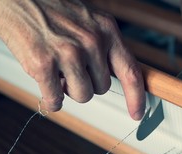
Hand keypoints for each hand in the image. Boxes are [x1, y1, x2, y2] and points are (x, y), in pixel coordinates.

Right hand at [0, 0, 144, 119]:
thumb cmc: (54, 11)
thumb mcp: (90, 21)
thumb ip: (107, 48)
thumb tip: (121, 78)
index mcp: (107, 30)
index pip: (131, 72)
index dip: (136, 98)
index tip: (137, 114)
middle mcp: (91, 41)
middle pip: (102, 88)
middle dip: (88, 83)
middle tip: (72, 67)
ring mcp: (67, 53)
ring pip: (82, 96)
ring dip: (70, 90)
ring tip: (59, 70)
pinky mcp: (43, 64)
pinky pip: (55, 100)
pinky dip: (51, 99)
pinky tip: (46, 83)